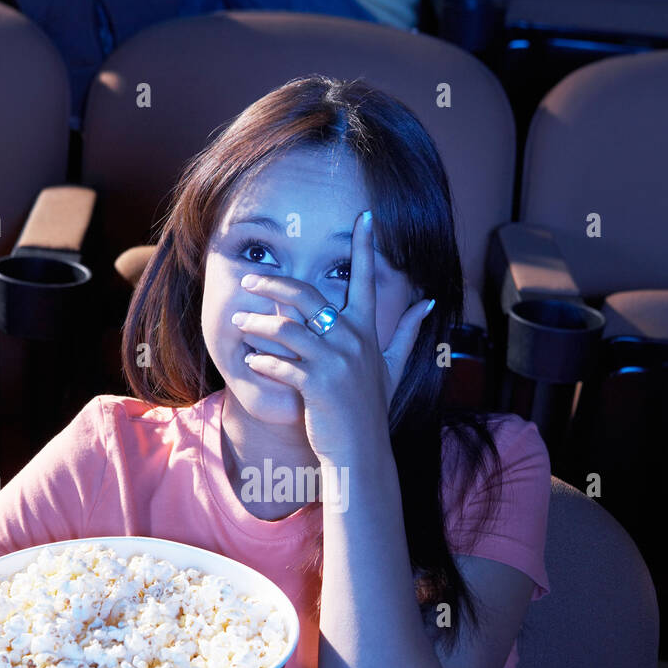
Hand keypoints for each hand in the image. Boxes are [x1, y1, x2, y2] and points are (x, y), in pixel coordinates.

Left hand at [231, 210, 433, 464]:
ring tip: (240, 322)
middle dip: (273, 281)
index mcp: (367, 331)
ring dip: (257, 324)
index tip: (364, 217)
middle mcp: (351, 340)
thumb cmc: (372, 408)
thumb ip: (408, 332)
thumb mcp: (394, 367)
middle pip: (306, 295)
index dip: (366, 247)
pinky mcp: (316, 385)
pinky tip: (251, 361)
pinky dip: (262, 361)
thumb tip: (427, 302)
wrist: (361, 450)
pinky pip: (281, 364)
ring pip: (286, 328)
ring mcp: (334, 362)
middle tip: (251, 277)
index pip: (367, 280)